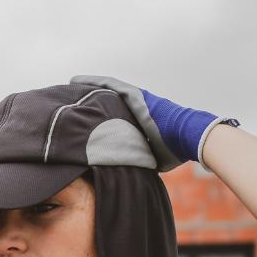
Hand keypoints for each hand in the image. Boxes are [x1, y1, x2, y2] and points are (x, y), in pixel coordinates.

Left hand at [69, 74, 237, 172]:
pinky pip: (109, 86)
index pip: (112, 117)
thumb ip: (138, 160)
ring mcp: (136, 100)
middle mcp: (135, 108)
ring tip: (68, 86)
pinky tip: (76, 81)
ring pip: (105, 91)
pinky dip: (93, 82)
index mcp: (138, 121)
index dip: (96, 117)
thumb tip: (129, 176)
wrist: (188, 137)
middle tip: (68, 101)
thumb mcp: (151, 158)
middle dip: (87, 101)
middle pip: (106, 101)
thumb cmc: (174, 150)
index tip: (81, 120)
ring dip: (87, 88)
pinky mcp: (135, 95)